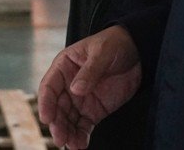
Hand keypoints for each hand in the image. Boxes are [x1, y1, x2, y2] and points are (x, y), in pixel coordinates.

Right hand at [38, 25, 141, 149]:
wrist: (137, 51)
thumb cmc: (114, 44)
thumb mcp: (102, 52)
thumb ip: (89, 70)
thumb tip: (75, 89)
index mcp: (64, 66)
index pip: (49, 86)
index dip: (46, 102)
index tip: (46, 117)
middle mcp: (69, 85)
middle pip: (57, 107)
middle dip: (57, 124)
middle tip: (60, 138)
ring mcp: (81, 99)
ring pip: (68, 120)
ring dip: (68, 133)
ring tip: (72, 145)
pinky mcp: (94, 110)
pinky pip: (84, 125)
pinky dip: (81, 136)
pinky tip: (81, 144)